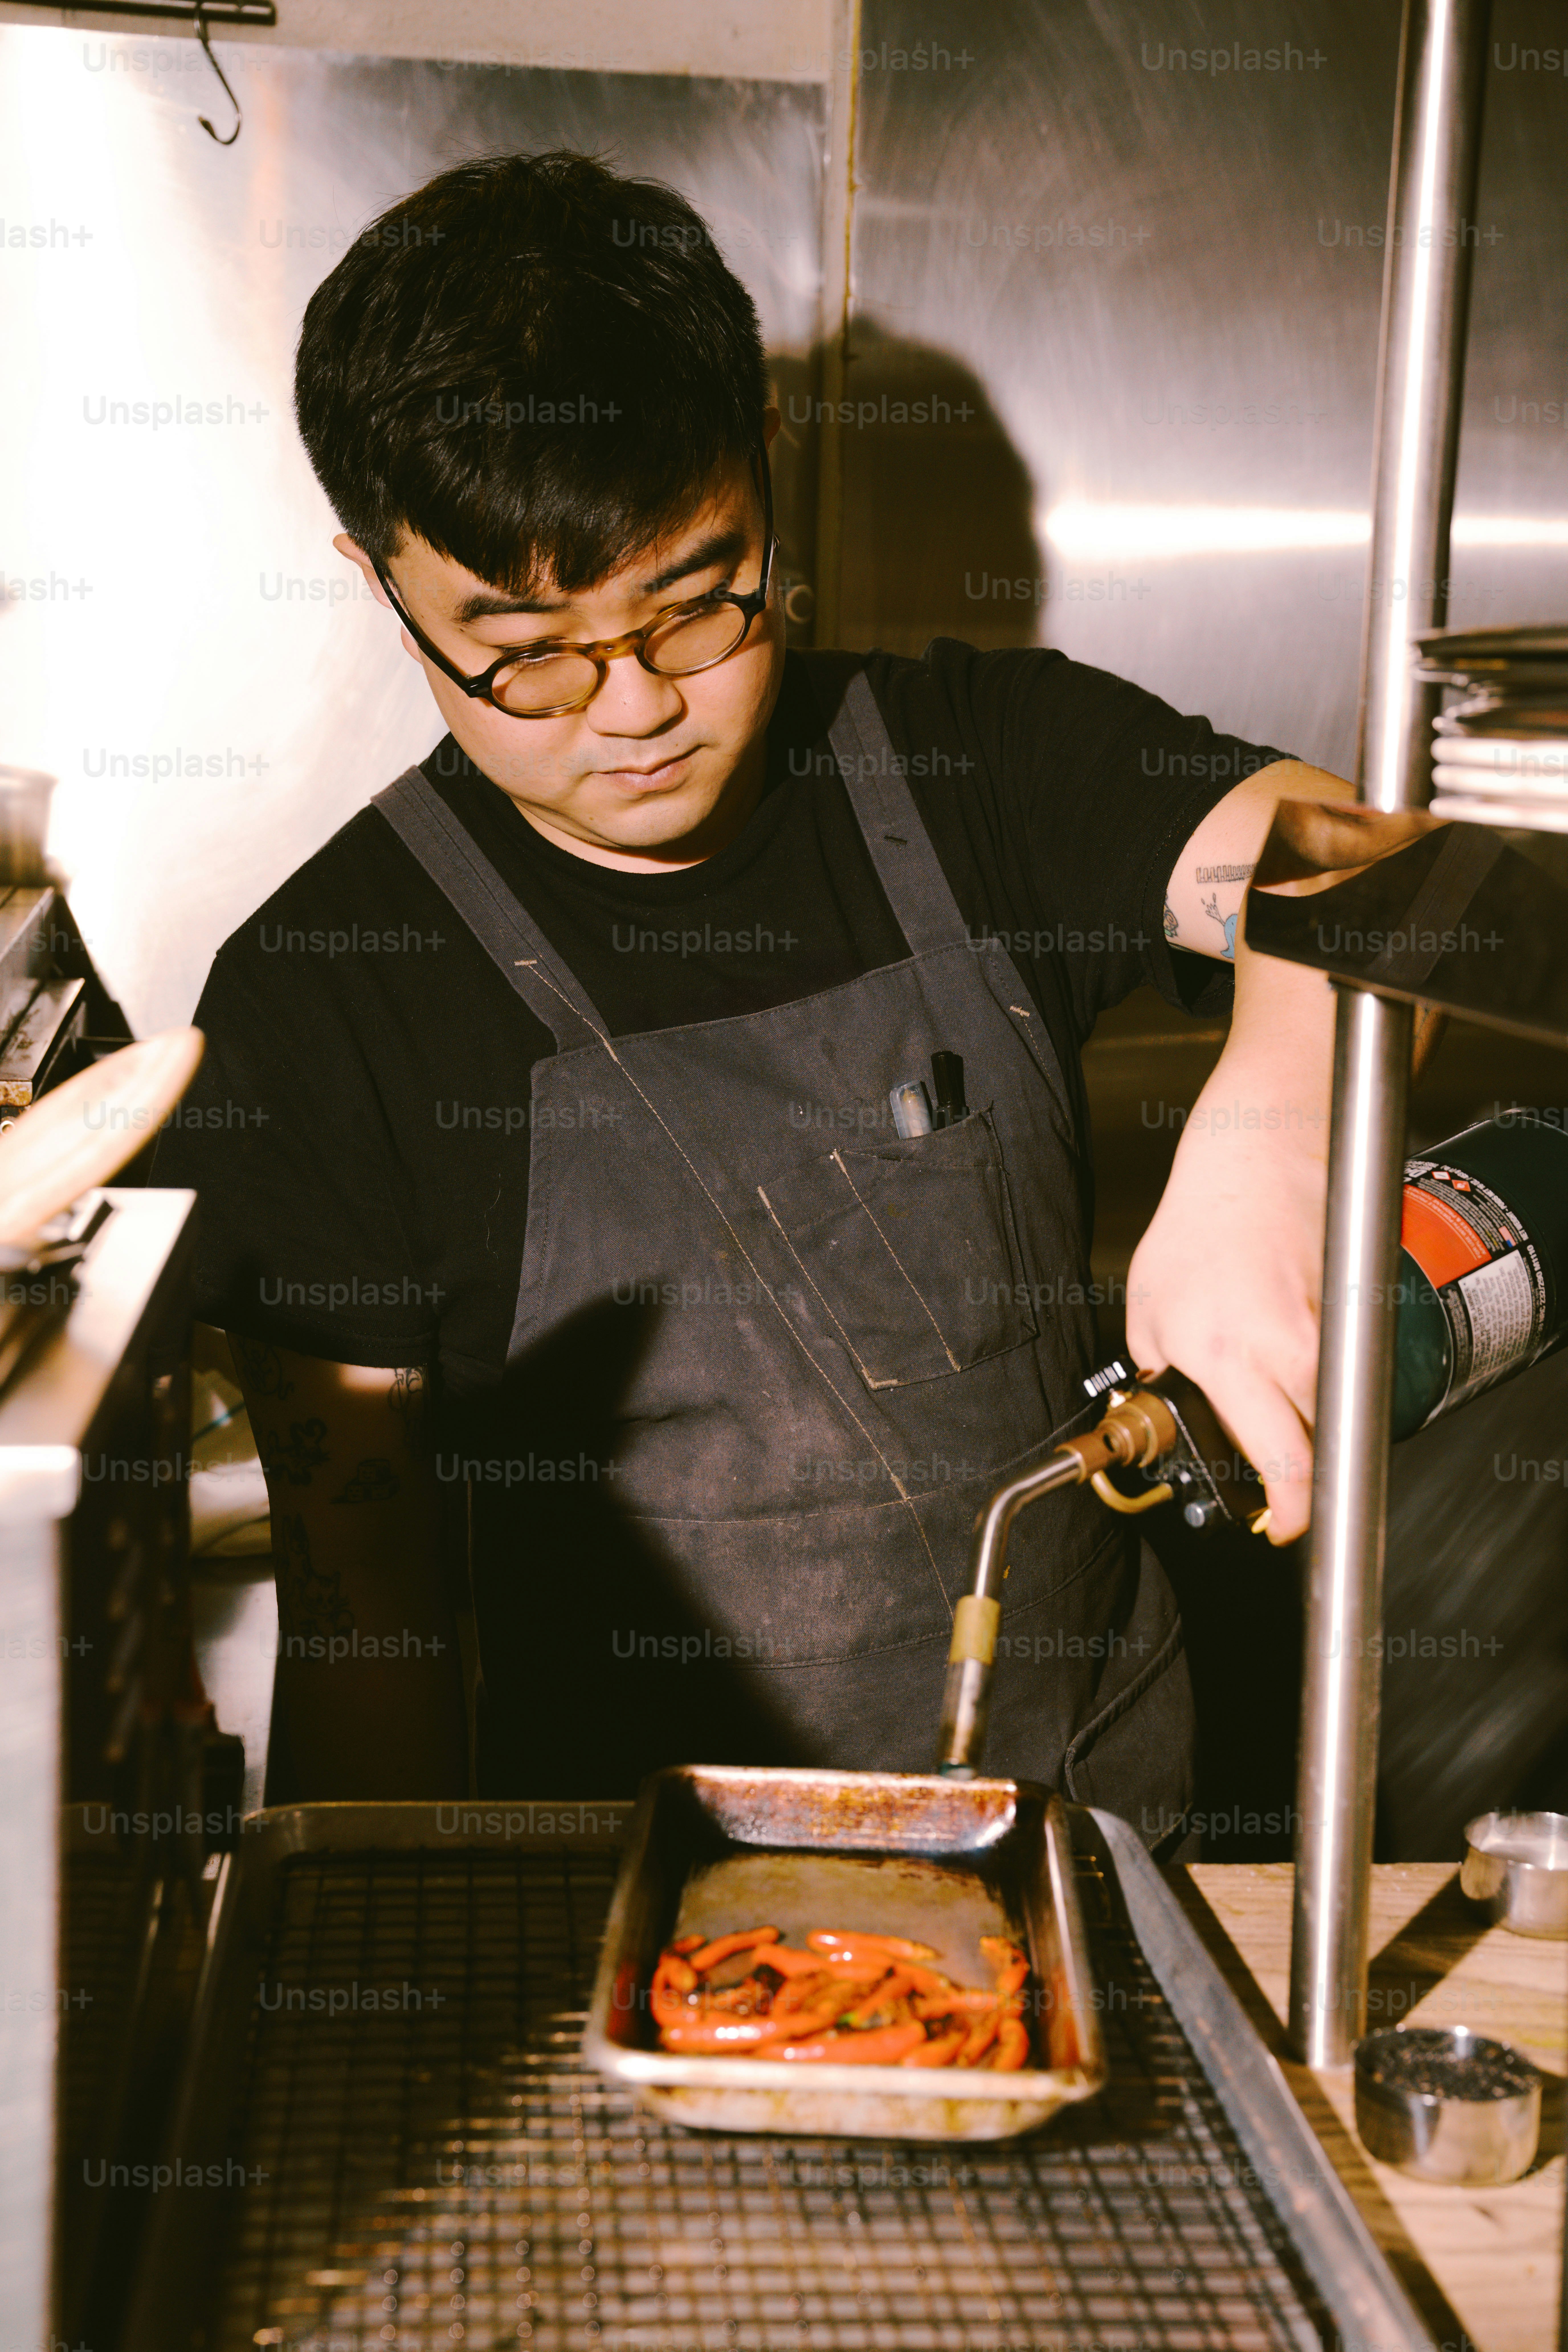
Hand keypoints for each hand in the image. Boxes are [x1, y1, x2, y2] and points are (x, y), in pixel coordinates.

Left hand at [1124, 1108, 1327, 1543]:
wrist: (1257, 1158)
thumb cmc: (1196, 1228)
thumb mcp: (1148, 1312)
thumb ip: (1162, 1373)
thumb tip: (1175, 1422)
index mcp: (1224, 1356)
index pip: (1282, 1464)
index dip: (1292, 1511)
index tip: (1284, 1524)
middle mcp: (1282, 1347)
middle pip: (1322, 1447)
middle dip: (1308, 1477)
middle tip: (1290, 1481)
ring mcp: (1327, 1326)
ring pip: (1340, 1410)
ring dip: (1319, 1422)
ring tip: (1289, 1404)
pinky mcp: (1358, 1307)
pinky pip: (1354, 1367)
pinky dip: (1336, 1374)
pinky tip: (1309, 1351)